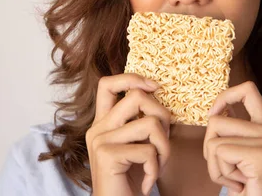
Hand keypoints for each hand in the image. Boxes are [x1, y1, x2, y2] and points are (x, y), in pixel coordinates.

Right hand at [86, 74, 171, 195]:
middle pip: (137, 96)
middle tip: (162, 142)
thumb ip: (140, 121)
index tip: (154, 87)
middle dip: (162, 117)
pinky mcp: (107, 156)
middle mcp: (97, 128)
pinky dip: (156, 168)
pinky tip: (148, 183)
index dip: (133, 78)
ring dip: (164, 148)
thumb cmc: (132, 180)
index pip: (108, 83)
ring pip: (150, 124)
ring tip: (157, 166)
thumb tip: (158, 93)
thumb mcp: (137, 144)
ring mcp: (100, 141)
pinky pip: (148, 150)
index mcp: (102, 122)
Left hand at [204, 81, 261, 195]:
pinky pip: (219, 153)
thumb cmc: (248, 187)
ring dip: (216, 165)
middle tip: (230, 169)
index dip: (224, 96)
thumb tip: (214, 111)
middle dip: (210, 148)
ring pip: (214, 139)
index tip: (213, 114)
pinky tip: (239, 184)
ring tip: (236, 177)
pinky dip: (220, 173)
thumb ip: (234, 131)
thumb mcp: (241, 153)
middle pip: (216, 120)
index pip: (247, 89)